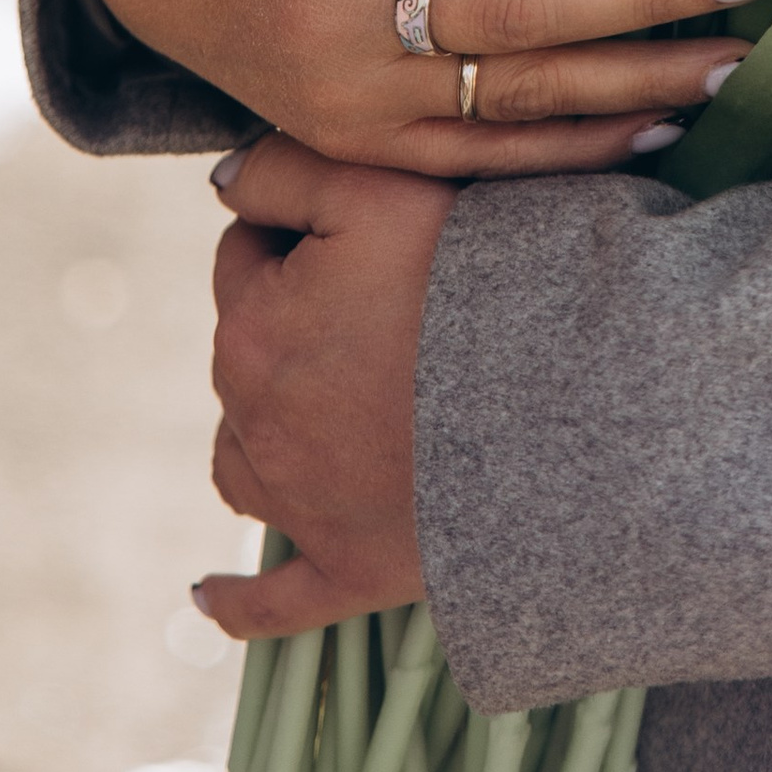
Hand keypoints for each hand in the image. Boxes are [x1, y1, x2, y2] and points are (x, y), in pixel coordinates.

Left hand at [198, 136, 438, 634]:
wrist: (561, 402)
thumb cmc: (472, 279)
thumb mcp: (378, 184)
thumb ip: (285, 169)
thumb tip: (221, 181)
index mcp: (252, 326)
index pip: (244, 253)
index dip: (298, 229)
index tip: (361, 227)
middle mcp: (254, 420)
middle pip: (245, 351)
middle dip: (291, 321)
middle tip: (380, 298)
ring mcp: (298, 506)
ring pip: (244, 461)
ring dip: (264, 433)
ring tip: (323, 411)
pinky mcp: (346, 570)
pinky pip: (270, 601)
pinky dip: (240, 598)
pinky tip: (211, 594)